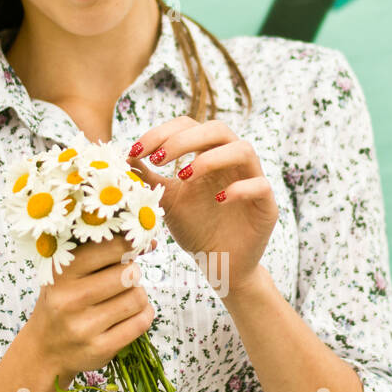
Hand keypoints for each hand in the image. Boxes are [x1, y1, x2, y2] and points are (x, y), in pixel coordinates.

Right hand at [26, 233, 157, 384]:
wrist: (43, 352)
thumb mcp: (66, 274)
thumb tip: (150, 242)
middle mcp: (70, 299)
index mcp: (61, 273)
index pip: (110, 247)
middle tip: (123, 279)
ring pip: (138, 298)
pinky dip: (144, 314)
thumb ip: (100, 254)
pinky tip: (131, 314)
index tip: (130, 248)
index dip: (129, 244)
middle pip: (129, 274)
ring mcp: (84, 327)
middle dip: (133, 274)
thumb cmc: (61, 303)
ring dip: (139, 295)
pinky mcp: (100, 348)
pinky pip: (141, 322)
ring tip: (125, 298)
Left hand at [125, 116, 278, 295]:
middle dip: (184, 139)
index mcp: (208, 154)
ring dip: (211, 158)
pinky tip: (218, 200)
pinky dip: (240, 188)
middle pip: (217, 129)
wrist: (220, 265)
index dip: (162, 132)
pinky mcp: (266, 205)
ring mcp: (252, 180)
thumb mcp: (165, 201)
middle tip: (158, 158)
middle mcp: (232, 162)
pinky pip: (260, 185)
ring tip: (184, 176)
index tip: (135, 151)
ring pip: (244, 149)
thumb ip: (148, 178)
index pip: (189, 125)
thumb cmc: (195, 229)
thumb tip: (125, 156)